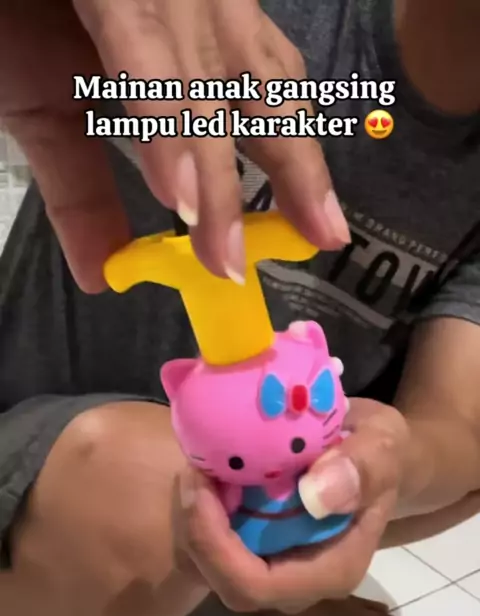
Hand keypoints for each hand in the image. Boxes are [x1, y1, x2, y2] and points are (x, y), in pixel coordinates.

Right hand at [0, 0, 348, 292]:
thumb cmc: (10, 17)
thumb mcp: (46, 112)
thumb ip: (80, 193)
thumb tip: (101, 277)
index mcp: (178, 32)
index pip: (259, 94)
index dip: (296, 162)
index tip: (320, 230)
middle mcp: (185, 1)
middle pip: (259, 83)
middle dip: (295, 164)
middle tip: (320, 237)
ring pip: (203, 75)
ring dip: (215, 171)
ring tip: (224, 253)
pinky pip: (140, 44)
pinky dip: (159, 117)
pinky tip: (175, 191)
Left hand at [173, 398, 409, 613]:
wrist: (375, 455)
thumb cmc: (380, 452)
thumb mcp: (383, 445)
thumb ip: (363, 469)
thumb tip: (318, 497)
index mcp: (333, 569)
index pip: (257, 586)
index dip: (215, 547)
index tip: (204, 483)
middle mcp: (302, 581)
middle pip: (229, 583)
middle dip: (199, 533)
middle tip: (194, 472)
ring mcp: (280, 568)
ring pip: (218, 568)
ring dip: (197, 522)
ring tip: (198, 467)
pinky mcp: (263, 550)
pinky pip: (221, 546)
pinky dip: (206, 514)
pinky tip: (209, 473)